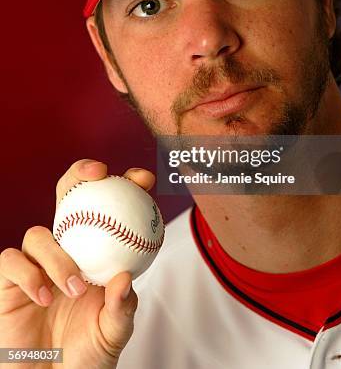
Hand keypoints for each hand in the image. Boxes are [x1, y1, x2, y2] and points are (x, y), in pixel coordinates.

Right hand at [0, 160, 155, 368]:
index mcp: (95, 252)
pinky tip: (44, 297)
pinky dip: (30, 275)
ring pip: (37, 233)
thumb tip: (124, 278)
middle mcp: (65, 250)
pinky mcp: (9, 282)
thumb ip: (122, 307)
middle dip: (79, 175)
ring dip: (58, 256)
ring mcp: (36, 264)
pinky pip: (12, 262)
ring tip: (74, 287)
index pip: (107, 209)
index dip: (124, 186)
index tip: (142, 180)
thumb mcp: (115, 332)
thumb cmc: (88, 355)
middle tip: (100, 174)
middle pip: (66, 198)